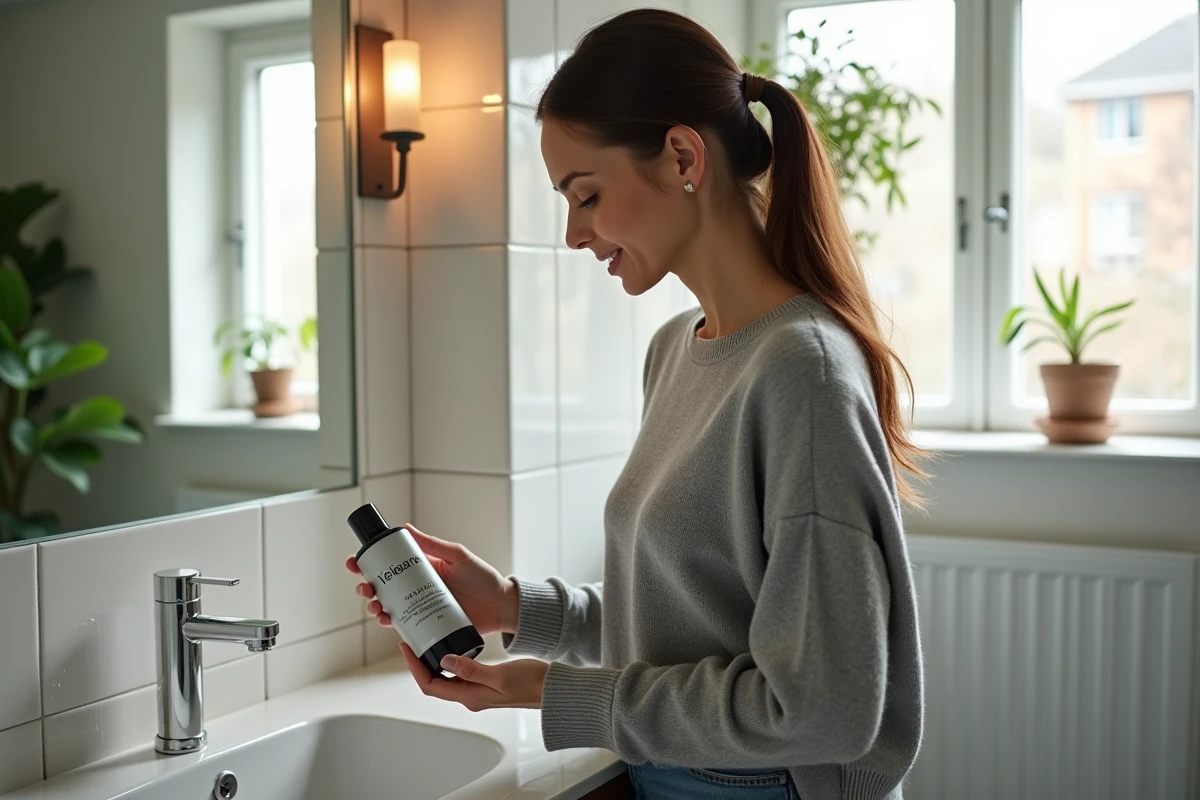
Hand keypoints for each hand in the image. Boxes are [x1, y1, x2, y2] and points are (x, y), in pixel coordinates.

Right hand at [346, 523, 519, 635]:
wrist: (502, 606)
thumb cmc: (484, 578)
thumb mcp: (458, 556)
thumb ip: (434, 544)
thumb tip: (406, 528)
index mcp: (423, 568)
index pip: (391, 564)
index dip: (369, 563)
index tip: (354, 562)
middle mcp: (418, 587)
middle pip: (384, 587)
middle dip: (367, 588)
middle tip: (364, 588)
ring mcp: (422, 606)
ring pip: (390, 607)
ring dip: (376, 607)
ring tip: (376, 608)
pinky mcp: (428, 624)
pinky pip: (405, 625)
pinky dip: (392, 624)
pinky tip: (387, 622)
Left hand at [400, 643, 547, 710]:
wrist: (553, 690)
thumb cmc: (531, 684)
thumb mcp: (500, 674)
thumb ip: (471, 669)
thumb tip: (444, 661)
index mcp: (470, 696)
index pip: (431, 685)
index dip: (414, 667)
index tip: (406, 647)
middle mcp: (470, 696)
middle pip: (434, 682)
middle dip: (419, 663)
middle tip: (412, 640)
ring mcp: (478, 690)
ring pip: (446, 677)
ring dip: (433, 661)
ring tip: (427, 640)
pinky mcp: (486, 682)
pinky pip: (460, 673)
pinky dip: (450, 660)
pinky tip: (451, 645)